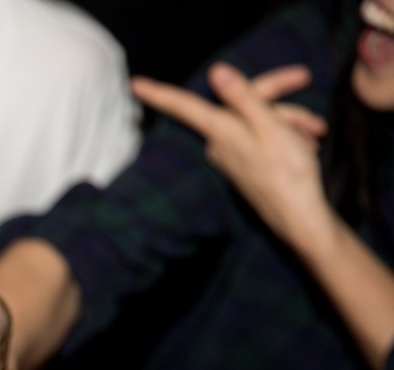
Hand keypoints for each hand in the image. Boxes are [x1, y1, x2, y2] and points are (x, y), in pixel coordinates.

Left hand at [131, 63, 338, 260]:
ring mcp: (230, 156)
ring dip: (291, 122)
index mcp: (221, 131)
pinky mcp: (243, 165)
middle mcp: (219, 144)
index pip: (185, 105)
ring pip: (260, 120)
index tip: (134, 84)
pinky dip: (287, 137)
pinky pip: (262, 138)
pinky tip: (307, 146)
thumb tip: (216, 71)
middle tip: (310, 95)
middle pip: (244, 104)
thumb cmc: (288, 173)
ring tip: (315, 137)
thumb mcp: (270, 127)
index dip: (159, 93)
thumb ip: (242, 98)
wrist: (298, 219)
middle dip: (282, 102)